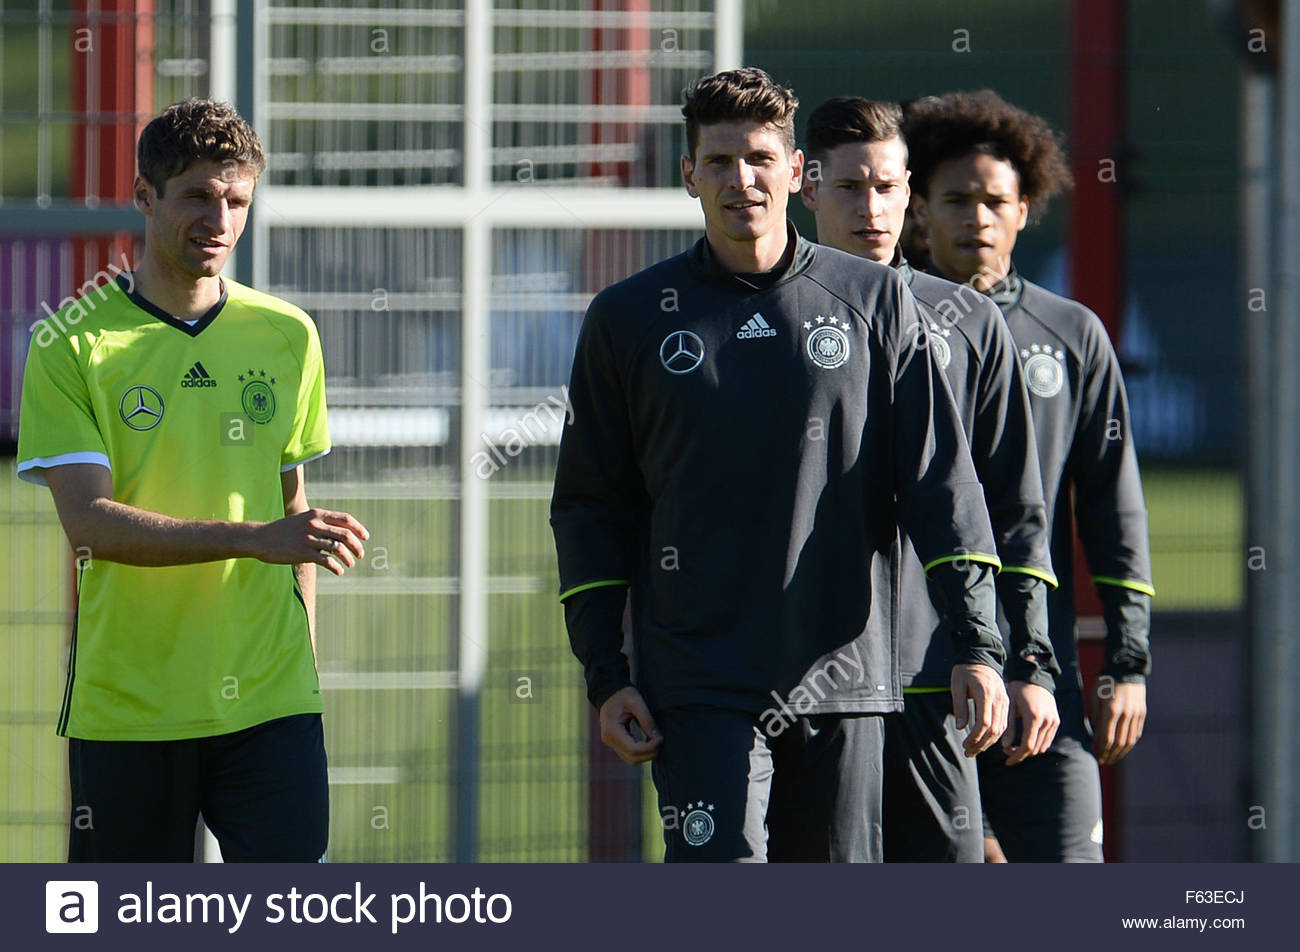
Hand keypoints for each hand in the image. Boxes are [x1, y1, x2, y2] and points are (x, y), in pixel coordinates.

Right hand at [254, 508, 368, 576]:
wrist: (261, 538)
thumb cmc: (283, 530)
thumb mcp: (303, 519)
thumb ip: (320, 522)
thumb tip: (340, 531)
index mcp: (317, 514)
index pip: (345, 519)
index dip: (359, 528)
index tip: (366, 537)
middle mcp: (315, 525)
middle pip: (346, 535)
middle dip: (357, 546)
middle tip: (361, 554)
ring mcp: (309, 539)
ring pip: (338, 549)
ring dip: (348, 558)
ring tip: (350, 564)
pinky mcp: (304, 553)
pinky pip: (327, 561)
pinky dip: (336, 567)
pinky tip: (339, 571)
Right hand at [598, 686, 662, 764]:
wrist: (609, 691)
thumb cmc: (623, 694)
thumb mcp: (636, 702)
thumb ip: (647, 720)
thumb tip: (658, 738)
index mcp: (612, 731)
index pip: (633, 749)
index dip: (649, 747)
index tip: (660, 738)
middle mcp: (609, 740)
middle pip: (633, 758)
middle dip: (649, 753)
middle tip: (661, 741)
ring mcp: (611, 743)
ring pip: (631, 759)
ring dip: (646, 754)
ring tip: (656, 741)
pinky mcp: (615, 742)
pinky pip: (629, 754)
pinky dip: (641, 751)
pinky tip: (649, 741)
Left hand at [951, 663, 1008, 756]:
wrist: (981, 656)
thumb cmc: (965, 670)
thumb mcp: (957, 685)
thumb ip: (960, 706)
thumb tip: (961, 728)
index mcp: (986, 693)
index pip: (984, 723)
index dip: (975, 737)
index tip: (965, 745)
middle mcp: (999, 699)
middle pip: (994, 729)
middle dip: (981, 744)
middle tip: (968, 752)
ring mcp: (1004, 701)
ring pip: (1001, 729)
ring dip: (988, 742)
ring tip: (974, 750)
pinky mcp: (1006, 702)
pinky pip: (1004, 723)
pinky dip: (996, 735)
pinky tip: (984, 740)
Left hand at [1001, 681, 1059, 763]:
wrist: (1035, 676)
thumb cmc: (1018, 689)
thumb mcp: (1009, 706)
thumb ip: (1008, 726)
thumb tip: (1005, 747)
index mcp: (1034, 717)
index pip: (1027, 746)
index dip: (1016, 756)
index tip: (1007, 761)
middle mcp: (1047, 721)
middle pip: (1035, 749)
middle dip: (1021, 754)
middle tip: (1007, 752)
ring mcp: (1054, 721)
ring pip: (1042, 746)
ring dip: (1029, 750)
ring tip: (1014, 746)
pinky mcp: (1056, 721)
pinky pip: (1047, 739)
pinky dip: (1037, 744)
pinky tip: (1024, 740)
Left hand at [1091, 678, 1145, 764]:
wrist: (1127, 668)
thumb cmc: (1105, 682)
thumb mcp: (1094, 697)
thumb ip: (1095, 717)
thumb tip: (1096, 735)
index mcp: (1111, 710)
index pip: (1106, 738)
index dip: (1101, 750)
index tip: (1096, 756)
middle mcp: (1125, 714)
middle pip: (1118, 742)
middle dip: (1110, 754)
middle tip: (1104, 761)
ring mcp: (1136, 715)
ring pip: (1129, 740)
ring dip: (1121, 752)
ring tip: (1113, 758)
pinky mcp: (1142, 713)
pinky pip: (1136, 733)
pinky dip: (1130, 743)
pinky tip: (1123, 748)